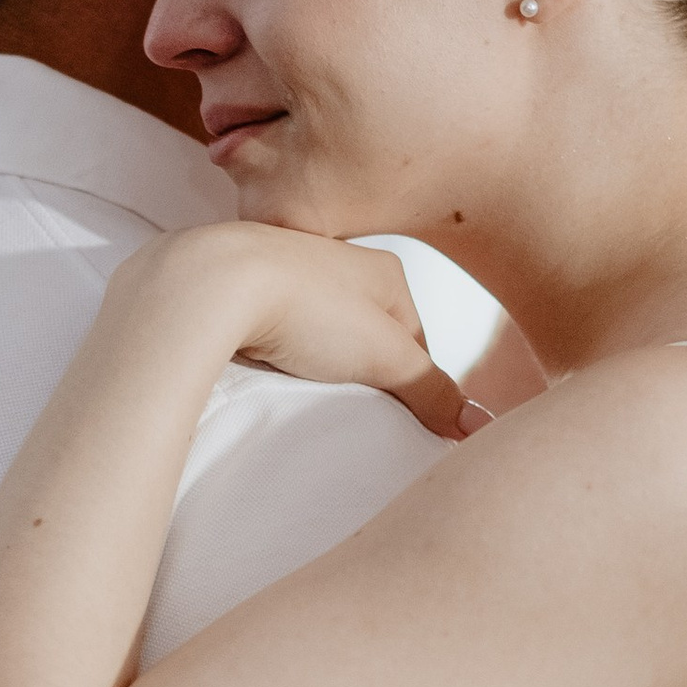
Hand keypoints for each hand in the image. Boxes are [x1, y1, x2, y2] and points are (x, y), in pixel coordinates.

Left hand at [145, 225, 479, 441]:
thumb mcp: (385, 356)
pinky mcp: (243, 288)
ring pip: (318, 331)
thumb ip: (433, 390)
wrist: (211, 283)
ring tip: (305, 388)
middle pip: (367, 333)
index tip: (403, 418)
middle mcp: (338, 260)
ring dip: (316, 362)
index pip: (417, 338)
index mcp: (384, 269)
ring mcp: (288, 271)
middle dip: (363, 371)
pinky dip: (274, 352)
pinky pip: (273, 329)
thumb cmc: (302, 307)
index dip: (412, 383)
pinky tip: (267, 368)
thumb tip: (475, 425)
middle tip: (352, 407)